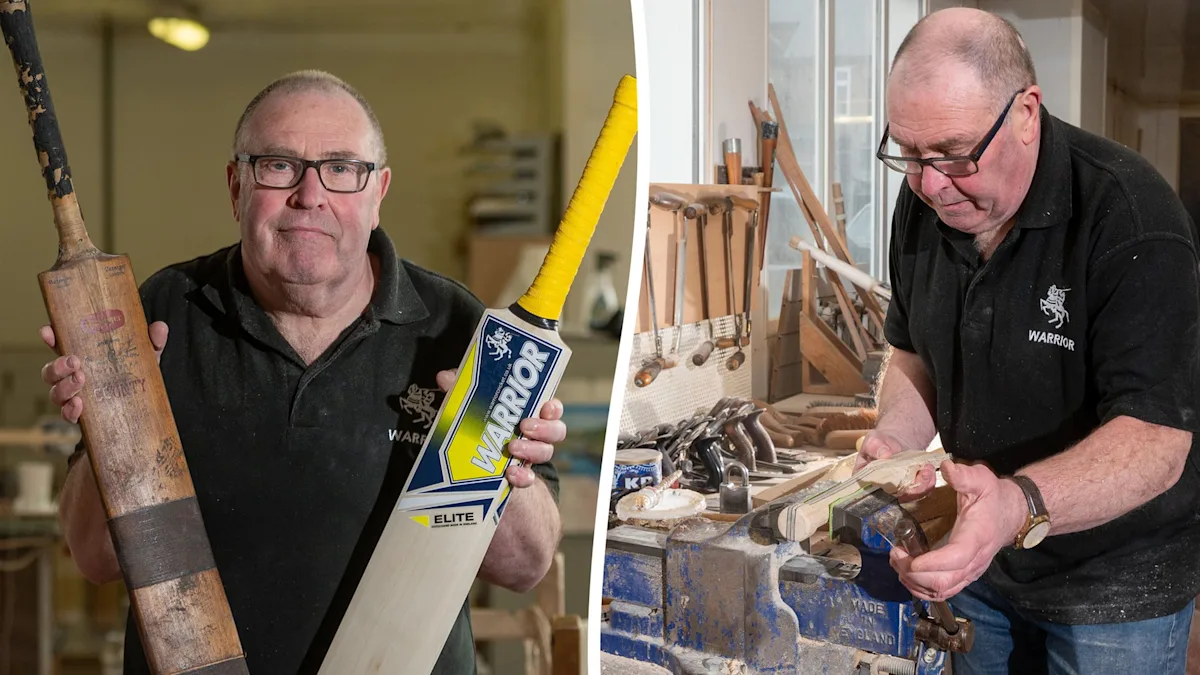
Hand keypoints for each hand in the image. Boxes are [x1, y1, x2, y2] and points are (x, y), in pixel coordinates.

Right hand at [39, 321, 168, 423]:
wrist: (144, 409)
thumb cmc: (137, 375)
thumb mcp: (147, 356)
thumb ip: (152, 342)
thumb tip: (159, 328)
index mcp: (84, 357)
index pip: (60, 344)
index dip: (50, 337)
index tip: (48, 331)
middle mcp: (73, 377)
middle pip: (51, 371)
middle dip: (57, 365)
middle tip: (75, 362)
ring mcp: (76, 397)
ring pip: (55, 393)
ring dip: (64, 386)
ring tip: (81, 380)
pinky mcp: (82, 416)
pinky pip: (68, 415)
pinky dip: (70, 411)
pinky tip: (79, 405)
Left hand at [435, 369, 565, 488]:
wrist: (473, 474)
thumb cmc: (478, 429)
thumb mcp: (468, 409)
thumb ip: (462, 392)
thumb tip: (444, 377)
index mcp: (529, 414)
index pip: (551, 408)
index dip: (553, 407)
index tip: (546, 406)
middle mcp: (535, 436)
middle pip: (556, 430)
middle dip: (545, 427)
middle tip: (525, 425)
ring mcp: (530, 458)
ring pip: (546, 452)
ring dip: (532, 449)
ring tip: (513, 447)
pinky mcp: (520, 478)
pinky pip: (529, 479)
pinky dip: (523, 476)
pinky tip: (510, 474)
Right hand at [856, 429, 935, 500]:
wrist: (895, 441)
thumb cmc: (879, 443)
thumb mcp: (873, 441)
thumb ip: (875, 447)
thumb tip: (885, 455)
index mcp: (866, 481)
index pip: (871, 493)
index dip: (884, 491)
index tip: (896, 481)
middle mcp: (881, 490)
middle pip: (894, 497)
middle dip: (909, 489)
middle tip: (920, 473)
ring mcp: (897, 490)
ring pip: (910, 495)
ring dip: (921, 485)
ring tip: (927, 468)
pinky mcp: (911, 487)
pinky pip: (921, 490)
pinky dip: (928, 482)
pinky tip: (929, 470)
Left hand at [889, 459, 1027, 601]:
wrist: (1011, 514)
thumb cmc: (993, 497)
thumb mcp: (981, 480)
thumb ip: (964, 476)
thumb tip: (947, 467)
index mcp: (977, 536)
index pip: (957, 557)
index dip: (933, 563)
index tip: (911, 560)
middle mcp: (975, 560)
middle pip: (945, 581)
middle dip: (914, 573)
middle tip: (895, 554)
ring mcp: (970, 571)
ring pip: (942, 590)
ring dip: (915, 582)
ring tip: (897, 562)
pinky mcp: (965, 575)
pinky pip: (944, 591)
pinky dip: (922, 589)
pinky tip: (907, 575)